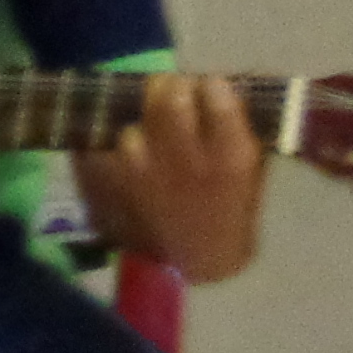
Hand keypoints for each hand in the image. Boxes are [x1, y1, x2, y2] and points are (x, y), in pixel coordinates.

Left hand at [80, 71, 266, 283]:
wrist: (195, 266)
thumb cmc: (228, 215)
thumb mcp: (251, 175)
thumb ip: (238, 130)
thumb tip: (226, 86)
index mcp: (230, 153)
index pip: (214, 90)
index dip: (207, 88)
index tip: (204, 95)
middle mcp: (185, 155)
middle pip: (168, 91)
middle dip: (170, 90)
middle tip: (171, 100)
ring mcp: (142, 165)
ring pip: (133, 114)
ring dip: (138, 118)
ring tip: (147, 132)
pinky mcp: (108, 176)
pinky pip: (102, 136)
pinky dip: (109, 138)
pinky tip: (123, 149)